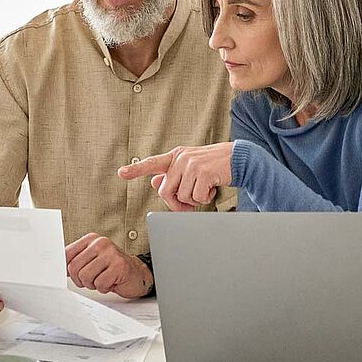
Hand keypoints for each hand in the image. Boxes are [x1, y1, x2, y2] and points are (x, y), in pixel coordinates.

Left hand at [65, 233, 152, 298]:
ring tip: (103, 279)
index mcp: (91, 239)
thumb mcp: (91, 260)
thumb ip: (75, 261)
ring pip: (85, 277)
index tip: (72, 275)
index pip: (67, 254)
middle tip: (92, 279)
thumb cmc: (112, 268)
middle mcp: (100, 243)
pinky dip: (104, 288)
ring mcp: (111, 253)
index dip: (67, 270)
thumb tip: (56, 267)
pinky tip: (111, 281)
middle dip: (81, 280)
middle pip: (74, 268)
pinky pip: (100, 284)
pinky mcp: (119, 266)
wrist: (137, 274)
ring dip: (93, 284)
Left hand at [118, 142, 233, 210]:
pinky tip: (212, 189)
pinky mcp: (203, 173)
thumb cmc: (214, 166)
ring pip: (182, 197)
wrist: (239, 158)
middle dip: (176, 203)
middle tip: (188, 206)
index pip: (152, 163)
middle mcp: (181, 158)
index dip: (136, 169)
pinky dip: (205, 199)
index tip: (121, 173)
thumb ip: (173, 175)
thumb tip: (154, 183)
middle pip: (165, 191)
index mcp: (176, 156)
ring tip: (205, 190)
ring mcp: (192, 164)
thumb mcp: (191, 167)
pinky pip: (197, 197)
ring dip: (194, 200)